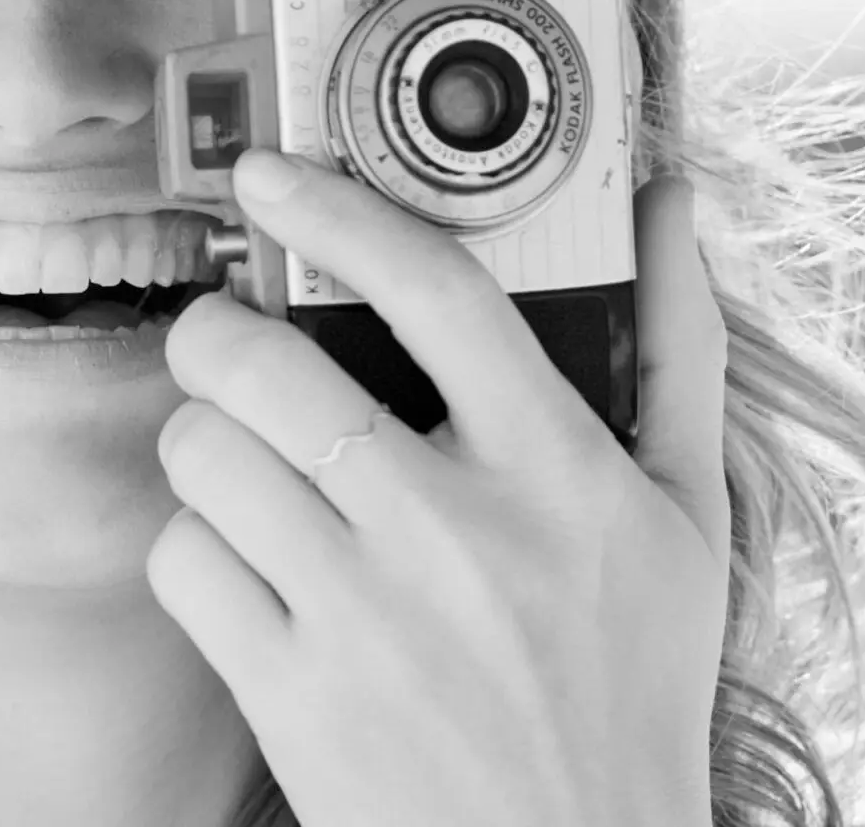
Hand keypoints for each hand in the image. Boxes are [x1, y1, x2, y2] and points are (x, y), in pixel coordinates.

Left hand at [145, 150, 728, 826]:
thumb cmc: (629, 684)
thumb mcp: (686, 521)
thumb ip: (679, 350)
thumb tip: (667, 201)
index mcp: (560, 474)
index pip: (436, 293)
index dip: (337, 210)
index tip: (270, 173)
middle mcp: (456, 534)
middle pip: (262, 364)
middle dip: (215, 331)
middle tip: (225, 343)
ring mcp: (363, 617)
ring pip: (200, 453)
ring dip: (202, 443)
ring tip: (244, 465)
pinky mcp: (290, 692)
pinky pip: (179, 560)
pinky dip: (192, 549)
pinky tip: (244, 563)